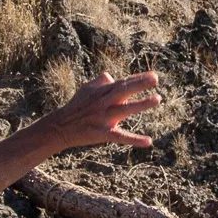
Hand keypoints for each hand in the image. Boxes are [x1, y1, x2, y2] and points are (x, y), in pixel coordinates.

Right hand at [39, 71, 161, 153]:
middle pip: (123, 90)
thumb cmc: (76, 107)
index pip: (122, 83)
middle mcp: (103, 102)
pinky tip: (148, 141)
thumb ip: (99, 82)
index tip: (153, 75)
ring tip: (157, 99)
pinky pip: (120, 136)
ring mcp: (103, 118)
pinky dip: (134, 139)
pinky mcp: (102, 133)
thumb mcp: (85, 90)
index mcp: (101, 92)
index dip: (138, 79)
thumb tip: (110, 76)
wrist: (60, 128)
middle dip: (139, 84)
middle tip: (155, 79)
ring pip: (124, 110)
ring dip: (140, 105)